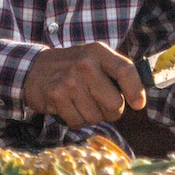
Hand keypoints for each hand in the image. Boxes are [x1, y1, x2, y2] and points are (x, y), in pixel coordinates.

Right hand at [21, 43, 147, 127]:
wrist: (34, 68)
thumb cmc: (73, 66)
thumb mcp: (94, 59)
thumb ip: (117, 73)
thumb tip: (139, 98)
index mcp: (98, 52)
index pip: (126, 70)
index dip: (136, 90)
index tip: (138, 104)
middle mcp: (85, 64)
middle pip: (115, 104)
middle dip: (111, 111)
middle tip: (101, 104)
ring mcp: (69, 80)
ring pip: (96, 117)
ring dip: (91, 116)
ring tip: (81, 102)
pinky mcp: (56, 96)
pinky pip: (78, 122)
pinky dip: (76, 120)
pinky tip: (69, 106)